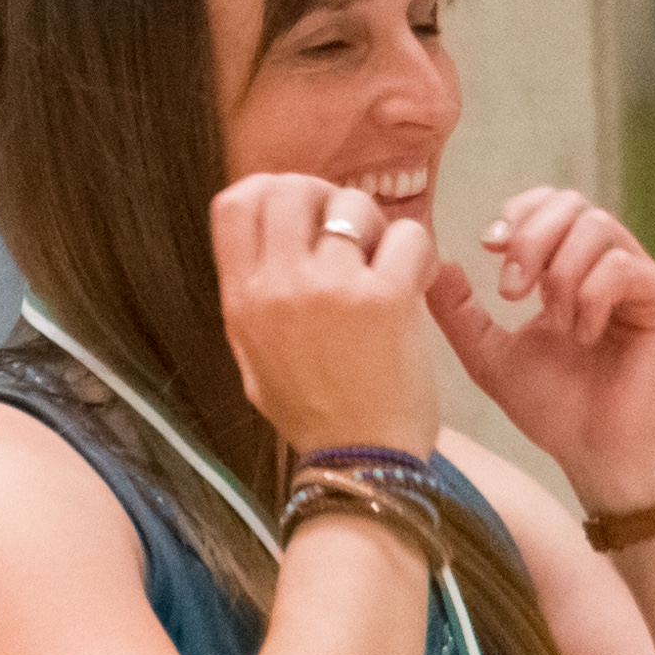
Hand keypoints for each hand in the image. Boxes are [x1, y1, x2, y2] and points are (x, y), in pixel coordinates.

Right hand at [210, 171, 442, 456]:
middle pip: (290, 187)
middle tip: (351, 233)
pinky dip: (420, 254)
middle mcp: (278, 287)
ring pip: (353, 205)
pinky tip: (417, 285)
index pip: (234, 202)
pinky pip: (408, 236)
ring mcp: (330, 290)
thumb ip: (255, 298)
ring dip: (377, 227)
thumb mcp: (255, 359)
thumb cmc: (315, 415)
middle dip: (326, 197)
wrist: (361, 467)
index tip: (301, 215)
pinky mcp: (385, 300)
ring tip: (386, 264)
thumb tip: (266, 240)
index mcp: (243, 300)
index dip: (271, 191)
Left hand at [428, 187, 654, 510]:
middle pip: (574, 203)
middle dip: (532, 238)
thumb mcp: (491, 356)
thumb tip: (440, 261)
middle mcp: (611, 268)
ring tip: (552, 322)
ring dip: (560, 272)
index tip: (488, 245)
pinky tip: (583, 337)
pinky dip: (590, 297)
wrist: (599, 460)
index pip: (553, 205)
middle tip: (511, 292)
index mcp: (573, 272)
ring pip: (598, 226)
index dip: (520, 212)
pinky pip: (623, 267)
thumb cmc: (556, 413)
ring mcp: (642, 283)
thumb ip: (461, 312)